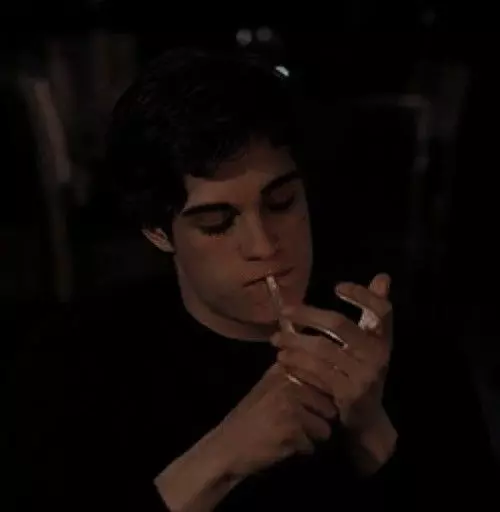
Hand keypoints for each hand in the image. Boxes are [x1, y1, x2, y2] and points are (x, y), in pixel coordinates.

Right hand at [214, 362, 338, 478]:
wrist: (225, 447)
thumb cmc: (250, 419)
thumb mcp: (268, 387)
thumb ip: (295, 376)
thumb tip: (329, 372)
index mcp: (283, 369)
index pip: (323, 376)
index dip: (324, 395)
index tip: (307, 405)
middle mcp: (287, 381)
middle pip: (329, 404)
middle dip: (317, 418)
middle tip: (294, 423)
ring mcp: (290, 404)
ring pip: (325, 426)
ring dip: (311, 435)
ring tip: (289, 433)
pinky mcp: (291, 428)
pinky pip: (313, 444)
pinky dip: (301, 449)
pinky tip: (282, 444)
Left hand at [270, 274, 392, 434]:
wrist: (366, 419)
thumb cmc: (361, 372)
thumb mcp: (370, 343)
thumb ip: (372, 312)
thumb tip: (382, 276)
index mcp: (382, 339)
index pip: (381, 310)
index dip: (362, 296)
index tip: (337, 286)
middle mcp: (377, 355)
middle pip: (339, 324)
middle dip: (307, 314)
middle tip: (284, 311)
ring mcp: (363, 376)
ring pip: (321, 348)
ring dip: (294, 341)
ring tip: (276, 339)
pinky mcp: (348, 394)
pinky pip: (315, 371)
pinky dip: (297, 363)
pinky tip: (284, 359)